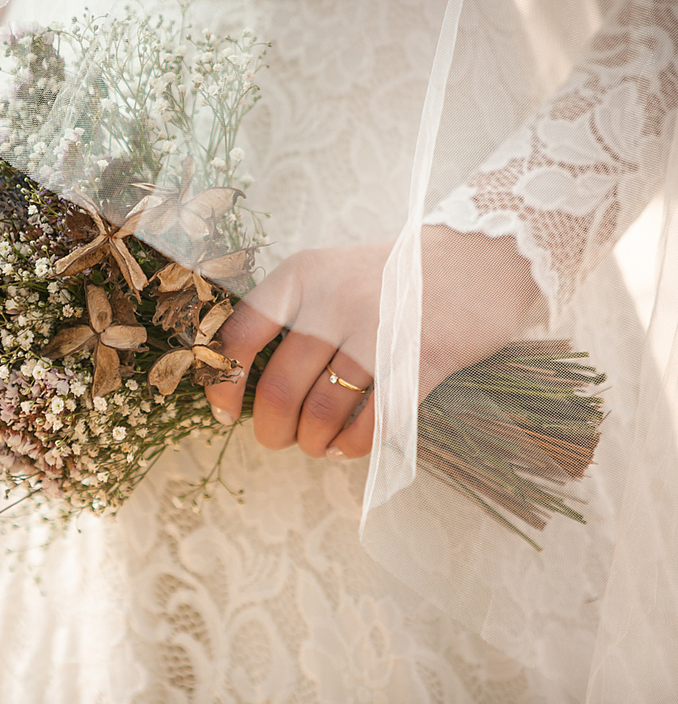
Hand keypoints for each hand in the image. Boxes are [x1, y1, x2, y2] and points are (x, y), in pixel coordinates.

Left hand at [204, 226, 540, 458]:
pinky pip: (372, 423)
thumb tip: (247, 384)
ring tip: (314, 444)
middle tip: (277, 440)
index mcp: (301, 276)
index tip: (226, 412)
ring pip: (322, 412)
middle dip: (271, 429)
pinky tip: (346, 447)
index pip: (241, 335)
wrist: (479, 256)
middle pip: (280, 387)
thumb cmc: (391, 277)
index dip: (224, 383)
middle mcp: (333, 301)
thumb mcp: (329, 274)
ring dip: (311, 441)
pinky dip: (351, 446)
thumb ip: (289, 317)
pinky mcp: (422, 361)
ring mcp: (379, 331)